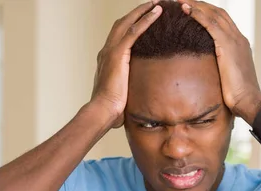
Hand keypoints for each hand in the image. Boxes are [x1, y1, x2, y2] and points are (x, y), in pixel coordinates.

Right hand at [91, 1, 162, 127]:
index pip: (120, 34)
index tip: (145, 17)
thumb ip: (130, 87)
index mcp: (108, 58)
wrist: (103, 111)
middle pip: (123, 23)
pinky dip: (146, 20)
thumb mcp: (123, 93)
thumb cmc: (112, 108)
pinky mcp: (118, 54)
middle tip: (153, 3)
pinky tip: (157, 13)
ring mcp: (111, 50)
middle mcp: (107, 50)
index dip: (132, 24)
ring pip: (128, 22)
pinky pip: (134, 32)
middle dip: (138, 11)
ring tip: (158, 3)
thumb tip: (142, 94)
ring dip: (144, 10)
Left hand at [178, 0, 260, 124]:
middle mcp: (238, 38)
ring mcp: (234, 40)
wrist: (248, 101)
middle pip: (217, 13)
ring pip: (213, 14)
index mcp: (239, 44)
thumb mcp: (229, 77)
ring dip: (196, 5)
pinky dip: (197, 14)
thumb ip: (221, 68)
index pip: (222, 21)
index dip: (207, 13)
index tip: (192, 9)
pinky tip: (185, 9)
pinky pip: (210, 24)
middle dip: (200, 4)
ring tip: (180, 0)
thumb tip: (208, 73)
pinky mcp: (227, 46)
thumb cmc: (238, 96)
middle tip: (182, 0)